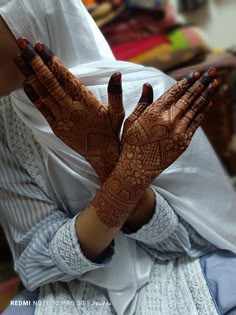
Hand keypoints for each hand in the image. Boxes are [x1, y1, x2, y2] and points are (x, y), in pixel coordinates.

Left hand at [15, 38, 124, 181]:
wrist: (102, 155)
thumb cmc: (110, 132)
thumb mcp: (118, 113)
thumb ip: (116, 93)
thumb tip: (117, 75)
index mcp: (85, 102)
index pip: (66, 77)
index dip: (53, 61)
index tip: (42, 47)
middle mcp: (71, 109)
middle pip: (50, 82)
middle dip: (36, 62)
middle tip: (24, 45)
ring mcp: (61, 118)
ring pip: (43, 93)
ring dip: (30, 75)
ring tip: (19, 59)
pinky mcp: (56, 127)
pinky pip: (42, 109)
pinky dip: (33, 96)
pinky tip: (25, 84)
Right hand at [91, 69, 218, 227]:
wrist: (137, 169)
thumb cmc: (131, 144)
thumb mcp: (131, 121)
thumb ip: (143, 102)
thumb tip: (148, 85)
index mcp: (154, 112)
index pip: (174, 92)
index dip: (186, 81)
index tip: (195, 73)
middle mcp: (168, 120)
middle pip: (188, 97)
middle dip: (201, 83)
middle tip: (211, 72)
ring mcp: (178, 132)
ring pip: (195, 109)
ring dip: (206, 95)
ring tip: (214, 83)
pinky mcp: (183, 142)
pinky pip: (196, 124)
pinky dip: (203, 112)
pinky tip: (208, 103)